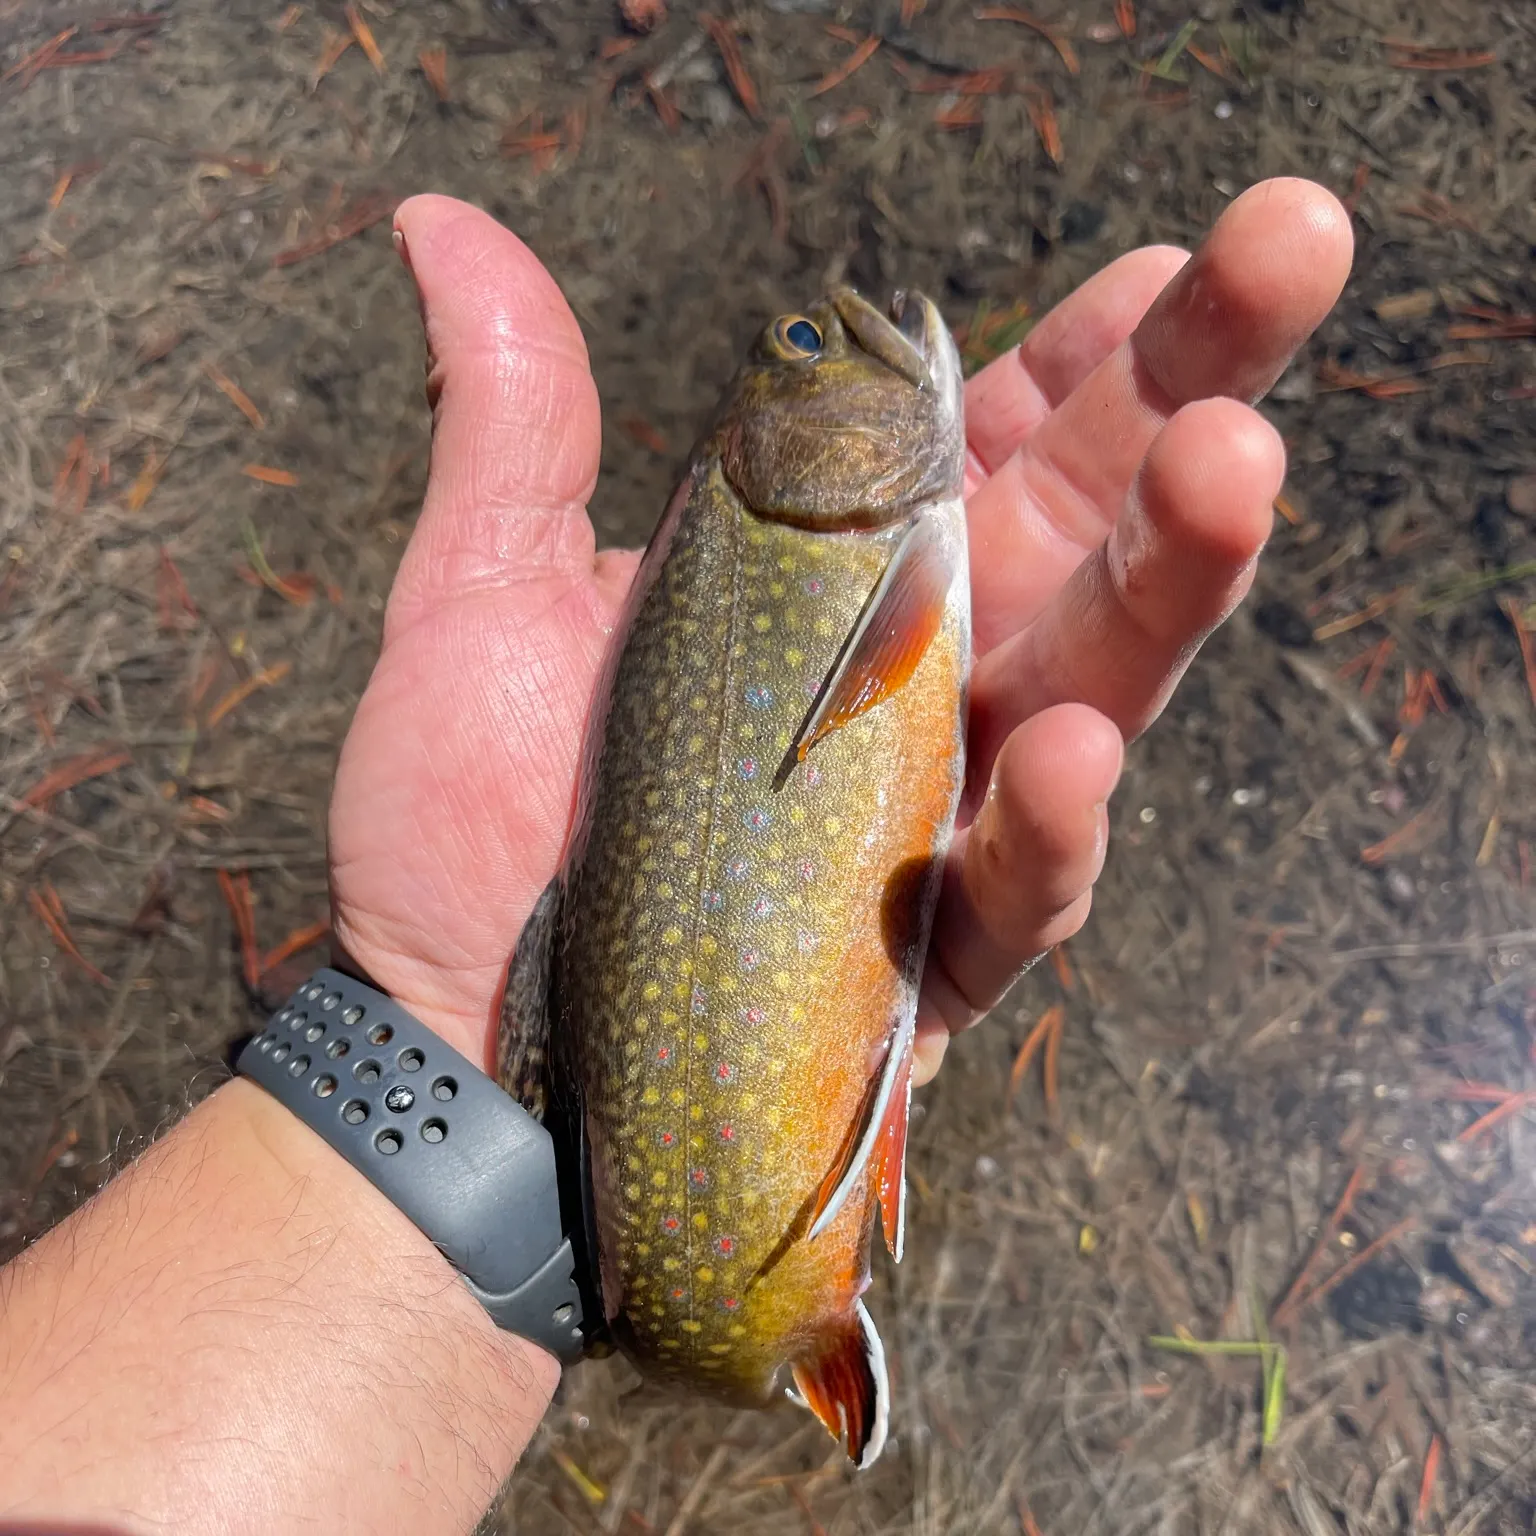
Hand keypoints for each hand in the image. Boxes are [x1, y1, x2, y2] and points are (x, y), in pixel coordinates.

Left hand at [328, 182, 1351, 1087]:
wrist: (446, 1041)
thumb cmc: (462, 822)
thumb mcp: (483, 592)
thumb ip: (517, 418)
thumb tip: (442, 225)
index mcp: (834, 585)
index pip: (986, 446)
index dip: (1080, 351)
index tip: (1164, 254)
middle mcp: (912, 687)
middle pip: (1085, 534)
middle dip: (1193, 397)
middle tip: (1295, 248)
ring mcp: (934, 822)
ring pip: (1096, 690)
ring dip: (1173, 579)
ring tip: (1232, 463)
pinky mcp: (931, 961)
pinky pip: (1019, 888)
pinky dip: (1046, 824)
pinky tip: (1067, 749)